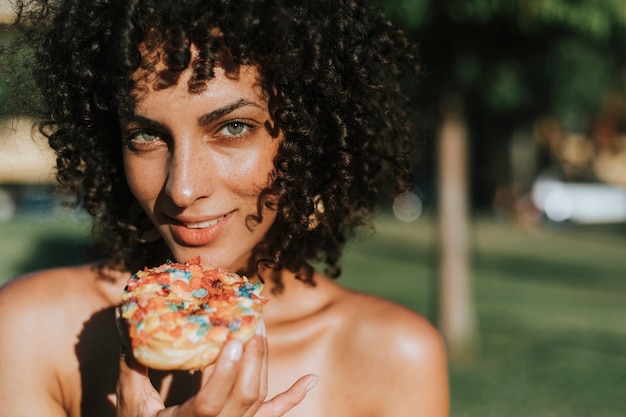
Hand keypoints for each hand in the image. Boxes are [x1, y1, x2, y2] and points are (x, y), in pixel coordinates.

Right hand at [115, 320, 318, 416]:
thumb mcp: (130, 400)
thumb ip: (131, 363)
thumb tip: (125, 318)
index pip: (211, 402)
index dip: (224, 373)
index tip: (232, 339)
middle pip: (245, 395)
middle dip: (252, 355)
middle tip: (251, 320)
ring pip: (259, 397)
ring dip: (263, 361)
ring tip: (260, 327)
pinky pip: (274, 414)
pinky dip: (293, 396)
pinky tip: (310, 378)